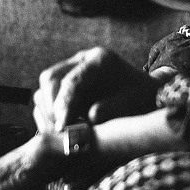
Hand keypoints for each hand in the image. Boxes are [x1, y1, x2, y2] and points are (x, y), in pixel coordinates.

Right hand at [33, 46, 159, 131]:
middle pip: (51, 78)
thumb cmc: (139, 100)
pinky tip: (61, 125)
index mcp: (100, 60)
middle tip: (58, 131)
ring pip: (45, 86)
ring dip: (47, 109)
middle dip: (51, 107)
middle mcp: (82, 59)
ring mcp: (71, 67)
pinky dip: (48, 111)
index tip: (62, 127)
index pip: (72, 81)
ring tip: (60, 130)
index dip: (64, 105)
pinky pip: (45, 93)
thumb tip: (88, 117)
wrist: (144, 94)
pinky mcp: (65, 79)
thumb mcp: (130, 105)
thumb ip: (110, 110)